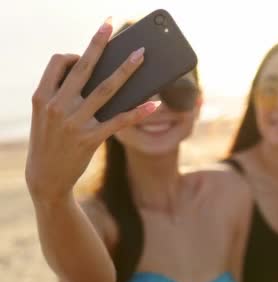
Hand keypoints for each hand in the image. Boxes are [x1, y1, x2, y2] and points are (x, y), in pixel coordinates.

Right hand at [26, 18, 159, 201]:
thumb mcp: (46, 115)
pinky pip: (119, 121)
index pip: (58, 63)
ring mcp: (74, 123)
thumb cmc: (50, 142)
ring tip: (140, 56)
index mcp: (42, 96)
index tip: (86, 54)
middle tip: (109, 26)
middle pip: (84, 68)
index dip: (74, 55)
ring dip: (126, 70)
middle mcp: (57, 106)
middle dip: (99, 44)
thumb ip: (63, 95)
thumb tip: (98, 76)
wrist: (46, 178)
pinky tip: (153, 104)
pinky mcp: (90, 139)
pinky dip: (138, 112)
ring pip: (106, 89)